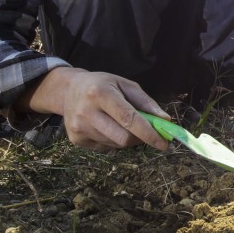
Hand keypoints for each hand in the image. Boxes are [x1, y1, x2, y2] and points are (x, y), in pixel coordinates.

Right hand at [18, 67, 170, 150]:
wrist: (68, 90)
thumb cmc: (103, 85)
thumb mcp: (125, 84)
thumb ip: (146, 102)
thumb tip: (165, 120)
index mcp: (100, 93)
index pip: (128, 119)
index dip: (148, 133)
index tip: (163, 142)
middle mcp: (87, 112)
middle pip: (122, 137)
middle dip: (140, 139)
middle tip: (148, 134)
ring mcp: (79, 128)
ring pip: (115, 144)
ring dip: (128, 139)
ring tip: (124, 125)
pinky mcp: (76, 139)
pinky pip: (105, 147)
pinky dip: (114, 141)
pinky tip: (109, 127)